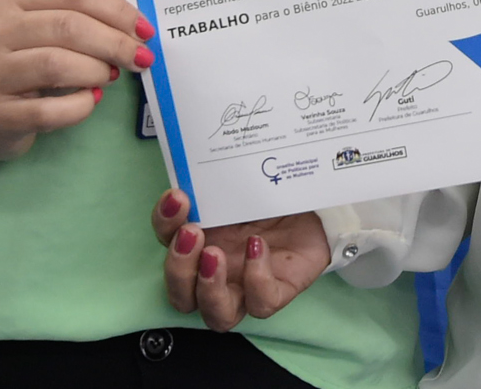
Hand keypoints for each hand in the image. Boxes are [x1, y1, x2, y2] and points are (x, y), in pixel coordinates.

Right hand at [0, 0, 152, 162]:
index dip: (116, 9)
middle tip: (139, 58)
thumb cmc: (20, 65)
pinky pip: (48, 110)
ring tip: (109, 77)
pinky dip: (80, 106)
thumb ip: (81, 22)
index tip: (144, 29)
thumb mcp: (42, 32)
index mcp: (12, 1)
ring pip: (56, 64)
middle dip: (114, 42)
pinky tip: (89, 101)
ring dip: (95, 71)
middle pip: (68, 26)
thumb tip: (136, 31)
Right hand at [150, 189, 328, 331]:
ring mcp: (245, 289)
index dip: (164, 223)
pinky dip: (255, 278)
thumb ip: (218, 184)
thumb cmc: (272, 194)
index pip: (167, 241)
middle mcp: (217, 273)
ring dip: (207, 288)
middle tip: (192, 233)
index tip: (177, 196)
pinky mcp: (277, 294)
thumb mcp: (243, 184)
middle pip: (181, 295)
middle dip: (178, 267)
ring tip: (215, 253)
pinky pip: (261, 304)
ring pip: (216, 316)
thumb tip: (200, 164)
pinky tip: (258, 246)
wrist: (316, 203)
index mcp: (201, 243)